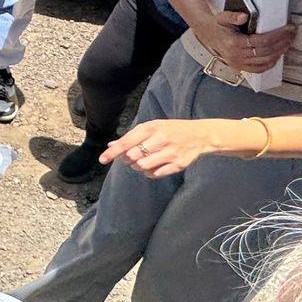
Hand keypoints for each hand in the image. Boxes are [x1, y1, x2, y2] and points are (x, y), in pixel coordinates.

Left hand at [104, 118, 227, 177]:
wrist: (200, 135)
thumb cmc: (171, 130)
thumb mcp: (152, 127)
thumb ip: (132, 136)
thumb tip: (111, 145)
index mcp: (152, 127)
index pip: (127, 142)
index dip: (113, 152)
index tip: (102, 160)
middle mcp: (161, 139)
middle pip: (132, 156)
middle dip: (127, 160)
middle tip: (130, 158)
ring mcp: (170, 152)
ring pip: (142, 166)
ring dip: (138, 167)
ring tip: (142, 162)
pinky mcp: (178, 164)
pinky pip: (155, 174)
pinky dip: (149, 173)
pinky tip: (152, 166)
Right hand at [197, 10, 294, 76]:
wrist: (208, 35)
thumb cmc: (218, 25)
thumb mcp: (223, 17)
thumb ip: (233, 16)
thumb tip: (244, 16)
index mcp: (233, 43)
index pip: (261, 41)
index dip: (277, 35)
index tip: (288, 29)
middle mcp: (236, 56)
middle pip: (266, 52)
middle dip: (282, 43)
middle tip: (292, 34)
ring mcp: (238, 63)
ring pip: (264, 61)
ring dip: (279, 53)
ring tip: (288, 43)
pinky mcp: (240, 67)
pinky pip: (259, 69)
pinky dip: (270, 64)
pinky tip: (278, 55)